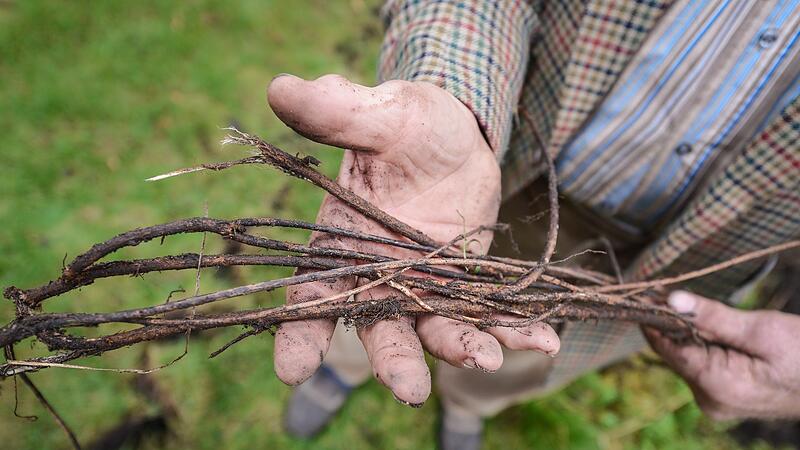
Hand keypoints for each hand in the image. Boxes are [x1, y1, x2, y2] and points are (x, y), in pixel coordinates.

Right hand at [267, 74, 559, 404]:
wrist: (454, 133)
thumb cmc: (406, 124)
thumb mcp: (381, 114)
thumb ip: (338, 112)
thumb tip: (282, 88)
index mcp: (340, 244)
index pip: (311, 292)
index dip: (298, 332)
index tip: (293, 370)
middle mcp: (377, 276)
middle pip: (378, 326)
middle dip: (392, 360)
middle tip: (410, 388)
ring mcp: (423, 285)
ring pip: (435, 328)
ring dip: (459, 347)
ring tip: (488, 357)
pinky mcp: (465, 284)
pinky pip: (486, 313)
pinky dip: (511, 328)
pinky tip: (543, 339)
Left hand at [645, 291, 799, 419]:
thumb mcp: (761, 329)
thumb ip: (713, 317)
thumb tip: (672, 299)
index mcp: (716, 385)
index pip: (666, 346)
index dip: (653, 316)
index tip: (643, 289)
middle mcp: (710, 398)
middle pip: (674, 351)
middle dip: (669, 321)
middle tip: (662, 288)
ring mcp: (716, 400)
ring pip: (686, 356)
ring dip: (684, 330)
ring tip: (679, 301)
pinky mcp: (725, 394)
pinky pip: (700, 363)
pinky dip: (699, 342)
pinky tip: (702, 323)